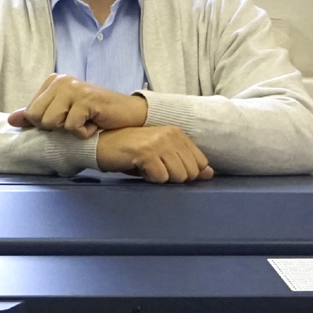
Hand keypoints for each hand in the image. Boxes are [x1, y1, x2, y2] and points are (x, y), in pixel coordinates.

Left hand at [8, 75, 146, 136]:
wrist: (127, 114)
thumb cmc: (94, 115)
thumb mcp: (62, 115)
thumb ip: (36, 116)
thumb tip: (11, 120)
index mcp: (52, 82)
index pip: (30, 112)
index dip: (46, 124)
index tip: (67, 118)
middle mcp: (61, 80)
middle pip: (38, 118)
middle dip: (56, 128)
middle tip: (76, 121)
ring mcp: (74, 88)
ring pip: (52, 123)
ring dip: (71, 130)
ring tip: (85, 121)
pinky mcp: (86, 98)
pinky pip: (72, 127)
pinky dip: (84, 133)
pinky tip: (95, 123)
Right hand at [95, 125, 213, 182]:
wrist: (103, 145)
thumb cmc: (132, 153)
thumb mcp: (162, 155)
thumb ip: (186, 163)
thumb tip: (210, 174)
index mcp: (178, 133)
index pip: (200, 163)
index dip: (186, 173)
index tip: (168, 168)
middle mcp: (171, 135)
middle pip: (190, 172)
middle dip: (174, 177)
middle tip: (155, 168)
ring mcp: (159, 143)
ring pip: (177, 176)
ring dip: (161, 178)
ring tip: (147, 167)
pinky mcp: (147, 153)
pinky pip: (160, 178)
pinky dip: (150, 179)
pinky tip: (139, 168)